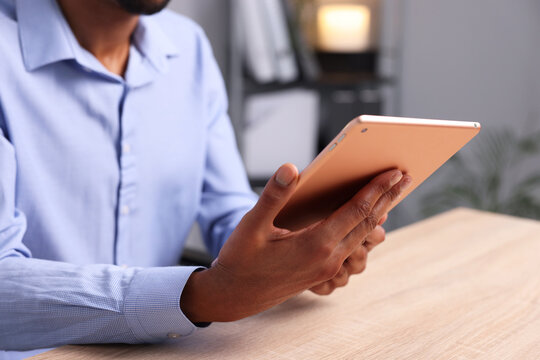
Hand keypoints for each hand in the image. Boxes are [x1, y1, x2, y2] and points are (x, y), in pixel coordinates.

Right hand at [181, 164, 411, 322]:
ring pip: (363, 239)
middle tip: (405, 177)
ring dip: (378, 216)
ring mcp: (328, 270)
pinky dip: (364, 232)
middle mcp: (328, 259)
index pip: (356, 211)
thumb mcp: (253, 225)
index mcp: (315, 244)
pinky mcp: (324, 274)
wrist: (235, 296)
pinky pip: (353, 249)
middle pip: (368, 224)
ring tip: (389, 197)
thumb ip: (274, 195)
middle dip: (387, 198)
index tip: (394, 172)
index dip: (377, 189)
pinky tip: (364, 223)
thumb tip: (291, 168)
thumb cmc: (241, 259)